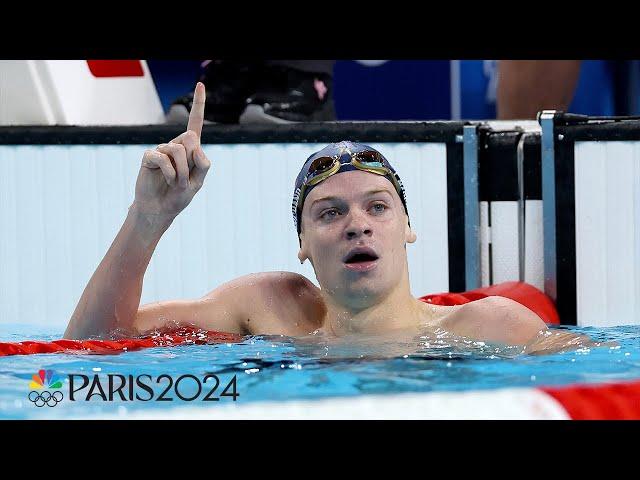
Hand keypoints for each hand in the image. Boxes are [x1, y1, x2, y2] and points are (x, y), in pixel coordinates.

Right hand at [132, 82, 210, 215]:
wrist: (159, 210)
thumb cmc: (179, 196)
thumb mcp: (198, 182)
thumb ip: (203, 164)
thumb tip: (195, 143)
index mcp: (190, 150)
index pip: (195, 123)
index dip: (198, 104)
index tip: (200, 83)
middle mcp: (175, 145)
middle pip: (190, 138)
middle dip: (191, 162)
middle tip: (185, 179)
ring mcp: (161, 150)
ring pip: (178, 150)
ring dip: (181, 172)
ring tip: (175, 183)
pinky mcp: (149, 157)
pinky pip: (162, 158)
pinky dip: (170, 173)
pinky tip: (166, 181)